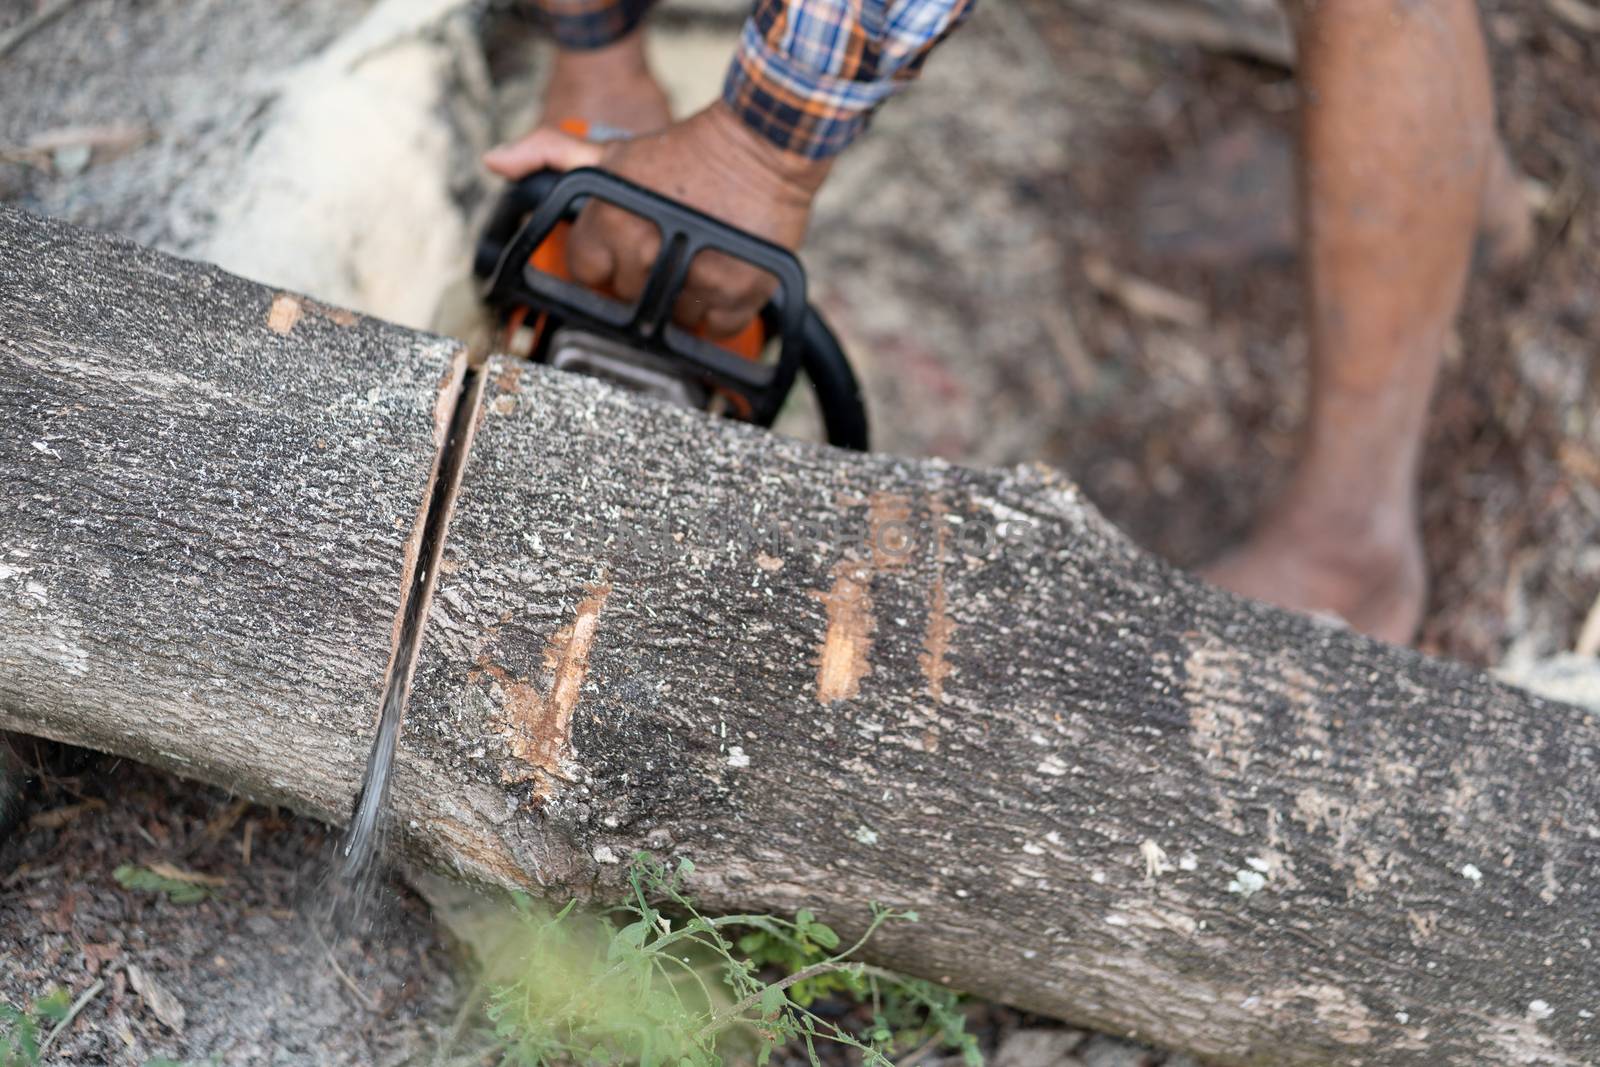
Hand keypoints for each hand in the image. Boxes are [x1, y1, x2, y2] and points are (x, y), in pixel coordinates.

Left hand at [483, 102, 832, 337]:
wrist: (760, 144)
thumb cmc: (686, 150)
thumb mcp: (612, 149)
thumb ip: (549, 153)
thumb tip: (495, 161)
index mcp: (607, 222)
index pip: (589, 274)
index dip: (608, 262)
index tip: (628, 248)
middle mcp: (643, 251)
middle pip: (629, 299)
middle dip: (644, 280)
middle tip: (668, 249)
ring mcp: (690, 276)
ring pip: (671, 320)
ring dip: (682, 300)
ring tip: (696, 262)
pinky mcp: (735, 292)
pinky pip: (714, 329)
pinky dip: (720, 312)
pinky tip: (722, 276)